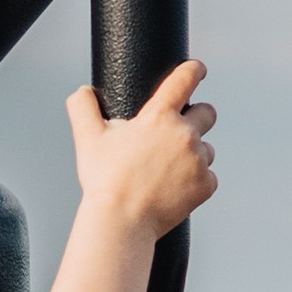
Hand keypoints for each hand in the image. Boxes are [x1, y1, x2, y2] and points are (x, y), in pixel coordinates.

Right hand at [68, 57, 216, 238]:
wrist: (121, 221)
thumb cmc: (103, 180)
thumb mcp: (87, 139)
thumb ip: (83, 107)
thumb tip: (83, 91)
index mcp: (159, 116)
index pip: (185, 79)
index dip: (194, 70)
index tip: (198, 70)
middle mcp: (185, 134)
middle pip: (208, 112)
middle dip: (197, 117)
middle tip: (177, 133)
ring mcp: (198, 160)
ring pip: (207, 149)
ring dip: (194, 154)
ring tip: (167, 171)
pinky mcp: (206, 185)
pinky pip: (209, 177)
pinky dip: (195, 182)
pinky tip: (175, 189)